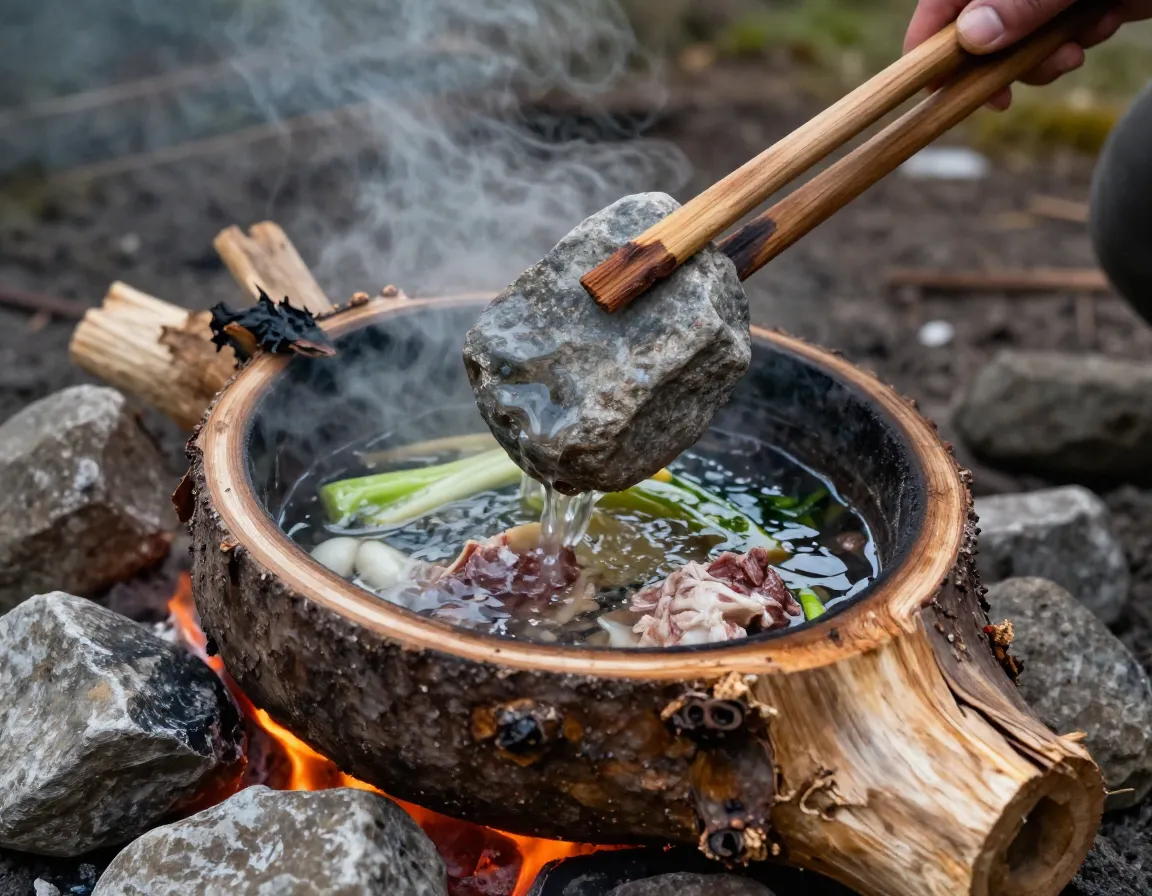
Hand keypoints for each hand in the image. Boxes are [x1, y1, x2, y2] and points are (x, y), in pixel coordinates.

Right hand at [904, 0, 1151, 108]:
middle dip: (1003, 60)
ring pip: (1021, 41)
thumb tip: (970, 37)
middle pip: (979, 31)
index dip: (932, 48)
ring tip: (1085, 39)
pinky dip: (1080, 39)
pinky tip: (1108, 19)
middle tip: (1021, 81)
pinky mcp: (1083, 1)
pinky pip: (1061, 36)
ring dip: (1048, 55)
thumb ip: (1023, 0)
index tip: (940, 89)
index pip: (941, 5)